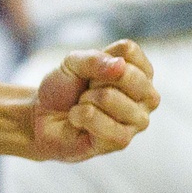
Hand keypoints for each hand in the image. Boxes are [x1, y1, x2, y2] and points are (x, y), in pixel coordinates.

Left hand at [29, 39, 158, 161]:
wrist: (43, 116)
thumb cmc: (66, 88)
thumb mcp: (73, 62)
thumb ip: (95, 59)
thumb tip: (120, 66)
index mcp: (142, 72)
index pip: (129, 51)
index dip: (100, 56)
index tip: (92, 70)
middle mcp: (148, 97)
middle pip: (125, 74)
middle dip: (94, 79)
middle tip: (87, 90)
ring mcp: (138, 121)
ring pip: (109, 97)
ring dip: (85, 99)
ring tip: (83, 106)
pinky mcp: (122, 141)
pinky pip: (99, 121)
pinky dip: (79, 115)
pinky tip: (78, 120)